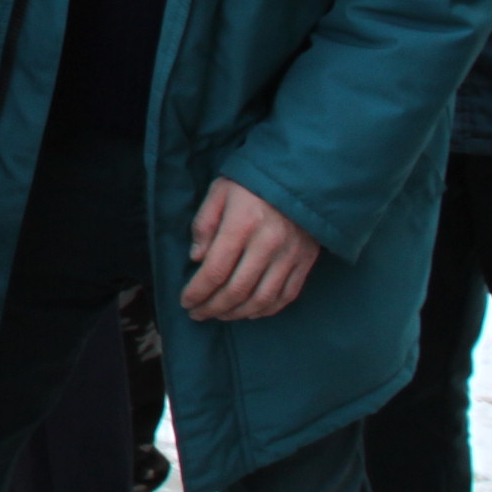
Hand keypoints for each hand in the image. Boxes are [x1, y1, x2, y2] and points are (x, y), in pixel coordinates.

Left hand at [181, 178, 322, 320]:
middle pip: (236, 291)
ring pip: (261, 299)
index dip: (197, 292)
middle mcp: (268, 244)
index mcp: (242, 225)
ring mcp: (290, 255)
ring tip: (219, 315)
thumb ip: (204, 224)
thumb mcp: (219, 192)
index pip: (215, 271)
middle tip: (197, 314)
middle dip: (212, 308)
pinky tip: (249, 312)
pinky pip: (286, 296)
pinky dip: (266, 310)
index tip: (185, 302)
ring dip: (237, 313)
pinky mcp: (306, 261)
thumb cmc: (252, 183)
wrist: (301, 176)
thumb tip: (196, 259)